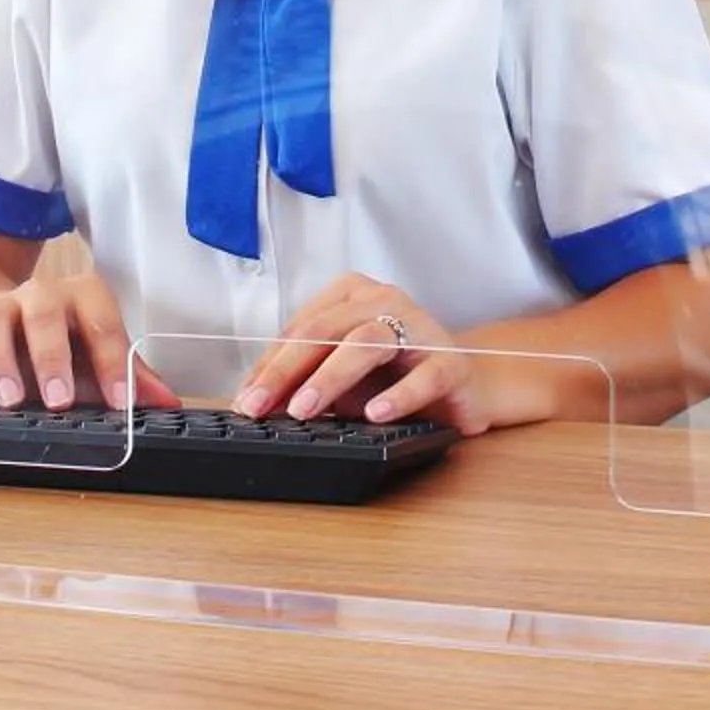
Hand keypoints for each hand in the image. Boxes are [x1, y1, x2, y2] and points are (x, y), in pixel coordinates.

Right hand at [0, 263, 180, 411]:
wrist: (12, 326)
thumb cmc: (67, 344)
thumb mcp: (99, 357)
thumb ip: (132, 378)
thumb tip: (167, 401)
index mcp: (82, 296)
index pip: (102, 322)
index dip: (113, 361)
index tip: (119, 400)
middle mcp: (39, 295)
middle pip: (44, 315)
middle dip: (52, 357)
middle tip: (60, 399)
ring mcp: (0, 311)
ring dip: (1, 362)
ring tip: (11, 400)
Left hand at [234, 275, 493, 433]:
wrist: (464, 384)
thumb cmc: (393, 375)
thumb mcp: (339, 375)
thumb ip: (302, 379)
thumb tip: (253, 401)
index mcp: (350, 295)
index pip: (299, 329)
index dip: (268, 365)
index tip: (244, 399)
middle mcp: (383, 301)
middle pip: (323, 332)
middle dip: (285, 372)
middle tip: (259, 406)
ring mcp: (419, 326)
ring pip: (365, 344)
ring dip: (329, 379)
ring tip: (304, 409)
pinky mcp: (450, 362)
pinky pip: (424, 377)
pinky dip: (398, 396)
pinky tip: (376, 414)